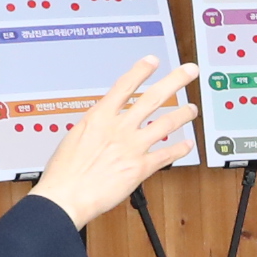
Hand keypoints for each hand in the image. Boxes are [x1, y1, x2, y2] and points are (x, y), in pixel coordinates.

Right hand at [32, 57, 199, 226]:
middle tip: (190, 71)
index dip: (141, 70)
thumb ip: (95, 128)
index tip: (153, 61)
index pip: (124, 86)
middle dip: (175, 81)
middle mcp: (119, 128)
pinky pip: (166, 155)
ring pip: (166, 124)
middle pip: (153, 98)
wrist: (65, 196)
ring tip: (192, 109)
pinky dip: (180, 149)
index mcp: (99, 117)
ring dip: (183, 114)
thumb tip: (102, 124)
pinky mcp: (140, 168)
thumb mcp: (75, 137)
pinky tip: (187, 145)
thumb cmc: (64, 172)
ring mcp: (132, 146)